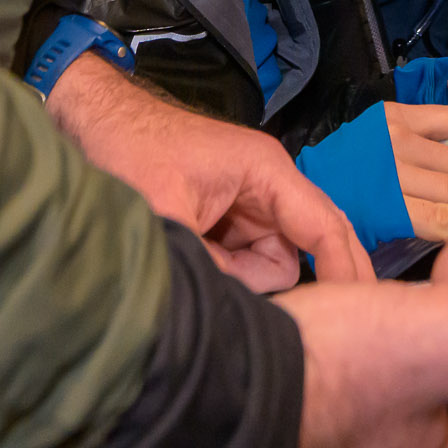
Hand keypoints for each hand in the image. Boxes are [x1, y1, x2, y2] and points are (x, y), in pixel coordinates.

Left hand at [47, 55, 371, 289]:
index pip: (325, 227)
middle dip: (301, 280)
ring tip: (195, 262)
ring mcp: (250, 204)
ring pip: (273, 262)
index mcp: (267, 172)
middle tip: (296, 324)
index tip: (352, 320)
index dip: (343, 273)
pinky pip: (245, 260)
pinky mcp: (229, 219)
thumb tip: (236, 315)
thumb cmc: (129, 150)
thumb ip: (206, 266)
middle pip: (308, 248)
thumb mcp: (164, 210)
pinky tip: (194, 261)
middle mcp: (269, 187)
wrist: (94, 123)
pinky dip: (226, 271)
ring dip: (243, 277)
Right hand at [273, 209, 447, 447]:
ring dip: (383, 348)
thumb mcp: (438, 327)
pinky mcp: (274, 420)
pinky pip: (315, 379)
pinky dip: (327, 339)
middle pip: (433, 422)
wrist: (215, 393)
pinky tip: (325, 299)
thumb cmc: (339, 384)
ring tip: (394, 296)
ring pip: (370, 397)